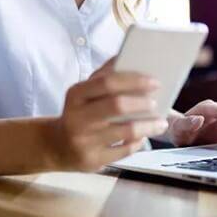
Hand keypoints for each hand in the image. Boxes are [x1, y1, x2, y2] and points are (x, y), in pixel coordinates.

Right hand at [49, 57, 166, 171]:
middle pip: (117, 106)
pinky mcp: (93, 160)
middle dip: (142, 103)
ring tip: (160, 123)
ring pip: (125, 131)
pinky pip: (124, 151)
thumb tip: (126, 57)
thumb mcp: (83, 94)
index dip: (133, 81)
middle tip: (155, 102)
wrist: (57, 147)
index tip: (154, 82)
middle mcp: (77, 117)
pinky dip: (138, 142)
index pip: (107, 82)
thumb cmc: (78, 114)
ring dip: (148, 126)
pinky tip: (143, 136)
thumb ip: (103, 77)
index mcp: (76, 95)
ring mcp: (85, 141)